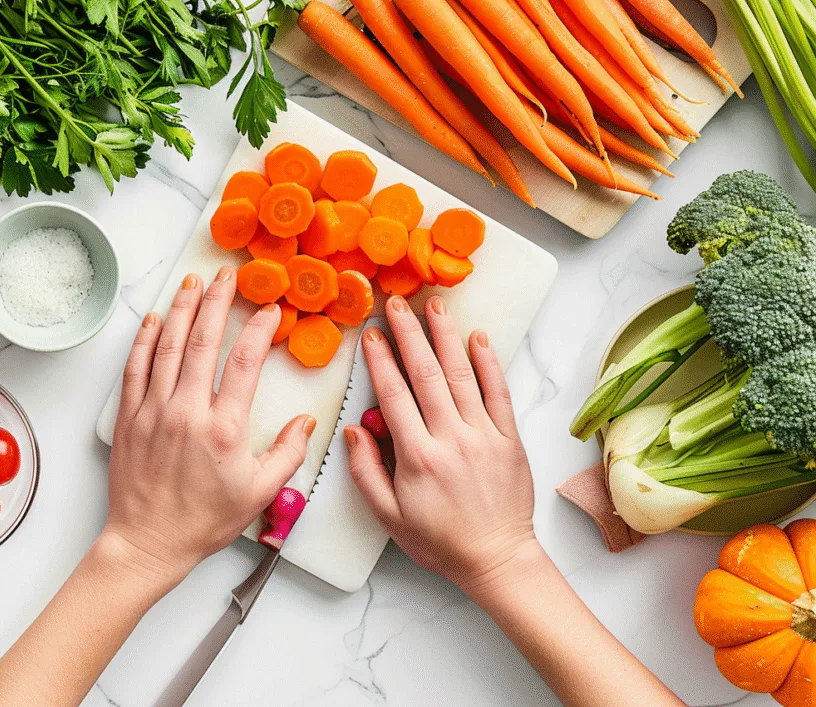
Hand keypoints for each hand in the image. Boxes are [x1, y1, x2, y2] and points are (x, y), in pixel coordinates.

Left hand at [103, 267, 314, 582]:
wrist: (148, 543)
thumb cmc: (203, 522)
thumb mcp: (260, 493)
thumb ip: (287, 454)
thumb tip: (306, 421)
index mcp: (224, 429)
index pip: (245, 362)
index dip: (260, 329)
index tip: (270, 311)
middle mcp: (187, 412)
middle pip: (204, 341)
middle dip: (217, 301)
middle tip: (227, 276)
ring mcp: (154, 411)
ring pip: (169, 346)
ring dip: (183, 309)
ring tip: (194, 283)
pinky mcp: (129, 418)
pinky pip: (136, 368)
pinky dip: (146, 339)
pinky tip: (156, 319)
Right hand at [345, 295, 540, 601]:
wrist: (497, 558)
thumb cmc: (439, 541)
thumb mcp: (388, 516)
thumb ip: (366, 471)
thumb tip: (353, 430)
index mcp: (417, 457)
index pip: (394, 395)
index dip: (380, 360)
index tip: (371, 334)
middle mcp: (451, 439)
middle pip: (426, 374)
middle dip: (409, 334)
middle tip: (397, 303)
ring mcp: (484, 436)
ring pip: (461, 375)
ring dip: (446, 336)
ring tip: (436, 305)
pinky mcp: (509, 439)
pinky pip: (498, 393)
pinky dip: (489, 363)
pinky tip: (478, 337)